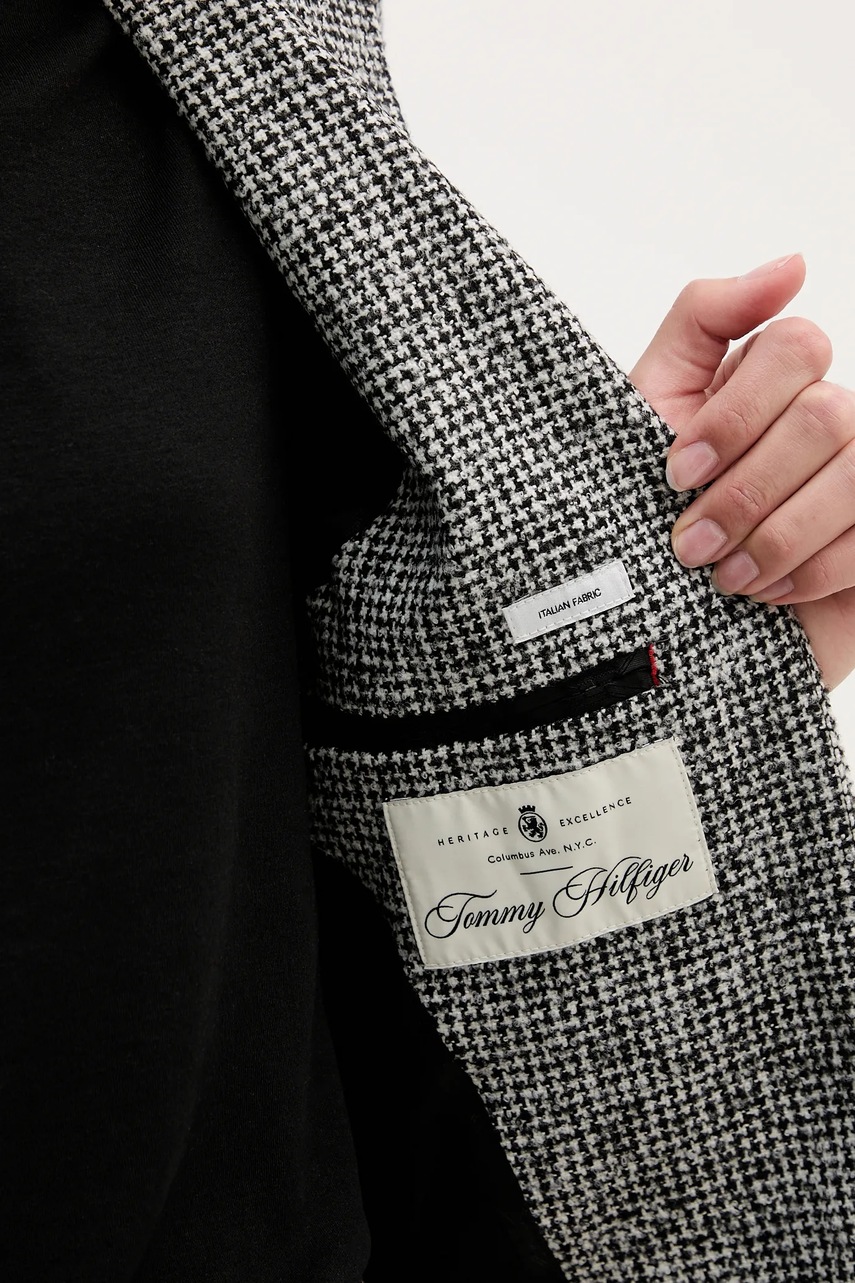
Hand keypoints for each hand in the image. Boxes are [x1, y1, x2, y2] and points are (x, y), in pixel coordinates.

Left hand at [628, 253, 854, 689]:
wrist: (648, 616)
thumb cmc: (640, 510)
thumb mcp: (650, 405)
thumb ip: (706, 318)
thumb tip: (795, 263)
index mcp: (774, 383)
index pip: (796, 348)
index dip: (733, 414)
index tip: (675, 472)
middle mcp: (829, 422)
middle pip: (826, 417)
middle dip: (746, 489)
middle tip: (688, 542)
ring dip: (777, 533)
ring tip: (722, 576)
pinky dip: (810, 573)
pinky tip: (765, 595)